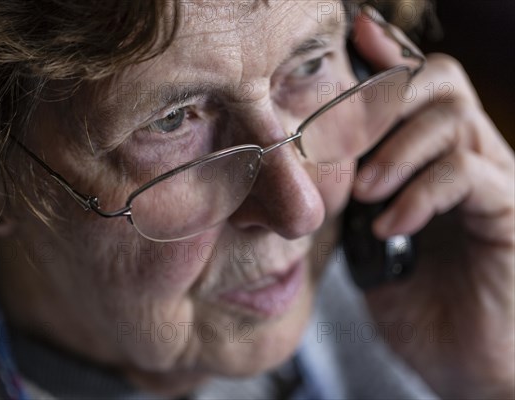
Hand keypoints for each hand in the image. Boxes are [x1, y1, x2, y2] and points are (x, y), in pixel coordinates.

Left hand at [350, 8, 514, 397]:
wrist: (463, 362)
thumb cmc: (413, 298)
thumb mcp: (366, 239)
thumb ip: (349, 195)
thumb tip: (307, 166)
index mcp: (431, 154)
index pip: (414, 83)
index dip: (386, 56)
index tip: (354, 37)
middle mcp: (468, 154)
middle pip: (438, 81)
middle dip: (384, 98)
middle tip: (343, 142)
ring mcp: (494, 180)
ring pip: (452, 119)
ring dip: (397, 149)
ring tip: (364, 193)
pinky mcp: (508, 213)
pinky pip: (468, 175)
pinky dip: (421, 193)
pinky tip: (392, 225)